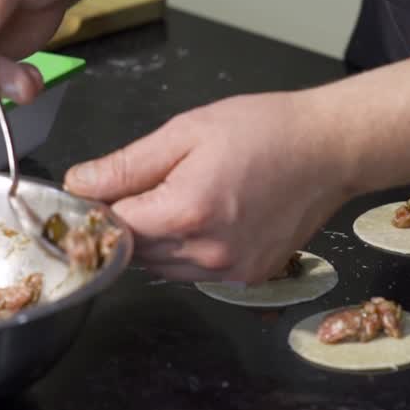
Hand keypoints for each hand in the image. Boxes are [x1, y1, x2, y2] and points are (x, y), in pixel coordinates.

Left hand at [64, 92, 352, 282]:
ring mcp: (230, 272)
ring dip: (154, 240)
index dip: (97, 209)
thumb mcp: (187, 131)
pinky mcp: (249, 278)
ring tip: (178, 198)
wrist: (330, 149)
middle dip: (125, 223)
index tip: (95, 191)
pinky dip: (185, 251)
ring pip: (160, 267)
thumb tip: (80, 184)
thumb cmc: (265, 130)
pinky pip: (194, 273)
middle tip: (139, 187)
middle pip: (133, 252)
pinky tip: (205, 216)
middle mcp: (207, 253)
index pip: (112, 227)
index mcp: (185, 212)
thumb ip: (127, 164)